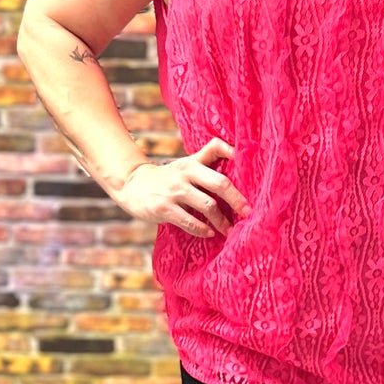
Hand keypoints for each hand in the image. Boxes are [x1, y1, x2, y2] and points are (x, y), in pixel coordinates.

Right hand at [115, 136, 249, 238]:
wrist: (131, 185)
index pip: (217, 151)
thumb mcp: (186, 162)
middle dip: (237, 200)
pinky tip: (209, 233)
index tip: (252, 178)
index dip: (236, 157)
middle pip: (220, 183)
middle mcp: (184, 174)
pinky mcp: (163, 209)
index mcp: (192, 162)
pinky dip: (203, 230)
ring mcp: (174, 192)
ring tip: (229, 230)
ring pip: (208, 206)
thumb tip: (236, 150)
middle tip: (247, 213)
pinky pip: (190, 222)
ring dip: (222, 221)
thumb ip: (209, 154)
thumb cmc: (168, 176)